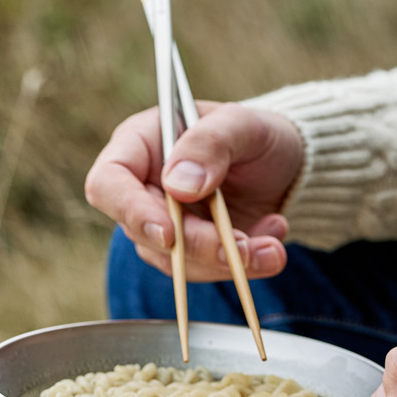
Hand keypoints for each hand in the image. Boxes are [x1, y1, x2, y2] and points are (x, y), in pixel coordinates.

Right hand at [84, 101, 303, 281]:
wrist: (288, 165)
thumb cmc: (256, 134)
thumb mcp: (243, 124)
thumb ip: (211, 144)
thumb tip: (178, 185)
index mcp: (140, 146)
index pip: (108, 183)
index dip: (131, 212)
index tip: (169, 233)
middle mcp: (142, 190)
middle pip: (147, 234)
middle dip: (199, 247)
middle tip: (243, 247)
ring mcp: (165, 226)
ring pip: (176, 263)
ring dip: (226, 263)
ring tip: (272, 246)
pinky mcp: (191, 253)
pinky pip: (205, 271)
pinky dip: (244, 267)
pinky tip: (272, 242)